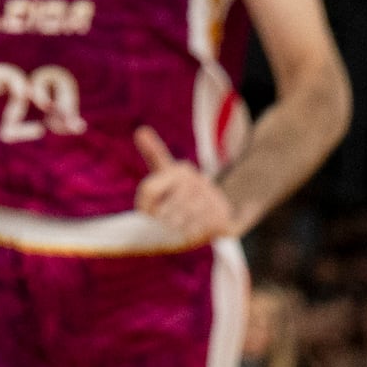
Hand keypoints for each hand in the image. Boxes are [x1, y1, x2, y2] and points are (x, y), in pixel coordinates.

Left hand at [130, 127, 244, 247]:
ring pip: (178, 222)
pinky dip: (188, 235)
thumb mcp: (169, 172)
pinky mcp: (221, 218)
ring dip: (173, 229)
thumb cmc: (186, 190)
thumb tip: (141, 131)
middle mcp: (196, 182)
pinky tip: (190, 231)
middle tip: (165, 222)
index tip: (148, 212)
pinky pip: (195, 231)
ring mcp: (210, 200)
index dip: (143, 206)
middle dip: (159, 221)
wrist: (226, 207)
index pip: (148, 190)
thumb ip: (154, 154)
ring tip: (176, 227)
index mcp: (180, 170)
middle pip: (162, 211)